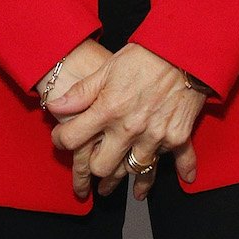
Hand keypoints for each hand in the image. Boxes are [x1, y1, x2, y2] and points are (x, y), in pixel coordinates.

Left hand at [48, 43, 206, 200]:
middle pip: (103, 167)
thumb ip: (82, 92)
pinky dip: (183, 170)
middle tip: (91, 169)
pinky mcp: (177, 136)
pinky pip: (179, 160)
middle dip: (94, 170)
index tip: (61, 139)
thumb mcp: (107, 69)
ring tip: (115, 187)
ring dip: (125, 179)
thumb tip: (55, 107)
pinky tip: (183, 179)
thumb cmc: (145, 56)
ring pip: (135, 171)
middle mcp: (129, 129)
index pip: (73, 138)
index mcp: (108, 110)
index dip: (60, 140)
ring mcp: (155, 136)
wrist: (183, 51)